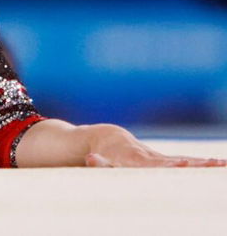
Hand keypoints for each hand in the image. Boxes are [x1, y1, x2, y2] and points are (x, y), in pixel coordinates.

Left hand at [83, 124, 226, 167]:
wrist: (108, 139)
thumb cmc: (102, 155)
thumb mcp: (98, 160)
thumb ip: (98, 162)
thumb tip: (91, 159)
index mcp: (136, 159)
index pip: (154, 164)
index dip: (166, 165)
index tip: (182, 163)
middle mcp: (151, 157)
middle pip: (174, 162)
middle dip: (192, 164)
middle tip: (211, 163)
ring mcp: (160, 158)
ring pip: (185, 160)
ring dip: (204, 164)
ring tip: (223, 164)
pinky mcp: (165, 160)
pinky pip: (187, 162)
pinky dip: (203, 164)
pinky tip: (222, 165)